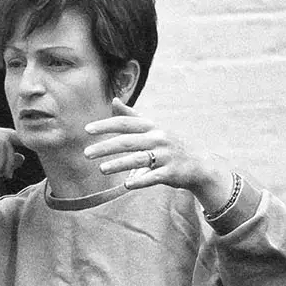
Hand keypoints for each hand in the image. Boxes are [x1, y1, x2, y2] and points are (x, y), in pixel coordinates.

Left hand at [84, 99, 237, 210]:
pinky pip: (154, 177)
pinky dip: (140, 180)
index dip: (106, 126)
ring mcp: (166, 156)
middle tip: (86, 154)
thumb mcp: (154, 128)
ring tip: (102, 169)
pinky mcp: (172, 173)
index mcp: (152, 127)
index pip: (125, 124)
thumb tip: (113, 100)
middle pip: (128, 141)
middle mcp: (158, 139)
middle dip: (106, 147)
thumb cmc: (170, 146)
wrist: (199, 164)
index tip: (87, 130)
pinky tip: (126, 185)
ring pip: (139, 159)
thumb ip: (132, 116)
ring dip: (119, 164)